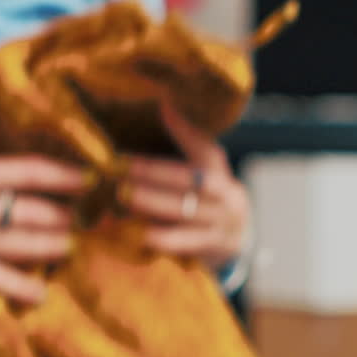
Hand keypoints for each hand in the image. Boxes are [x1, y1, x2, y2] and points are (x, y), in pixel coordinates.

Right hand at [0, 154, 87, 302]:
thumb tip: (31, 177)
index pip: (27, 172)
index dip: (63, 177)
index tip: (88, 180)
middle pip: (29, 211)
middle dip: (63, 217)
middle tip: (86, 220)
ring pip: (17, 244)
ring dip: (50, 247)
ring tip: (70, 247)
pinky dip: (20, 286)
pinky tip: (41, 292)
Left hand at [121, 102, 249, 268]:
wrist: (236, 242)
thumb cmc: (206, 201)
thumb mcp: (204, 174)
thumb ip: (184, 151)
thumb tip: (159, 110)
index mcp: (220, 172)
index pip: (205, 148)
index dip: (186, 130)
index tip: (164, 107)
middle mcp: (225, 196)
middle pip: (191, 181)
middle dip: (153, 173)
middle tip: (121, 166)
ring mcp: (220, 224)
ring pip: (184, 211)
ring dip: (150, 203)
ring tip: (121, 196)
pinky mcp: (210, 249)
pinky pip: (181, 243)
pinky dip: (156, 237)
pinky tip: (133, 232)